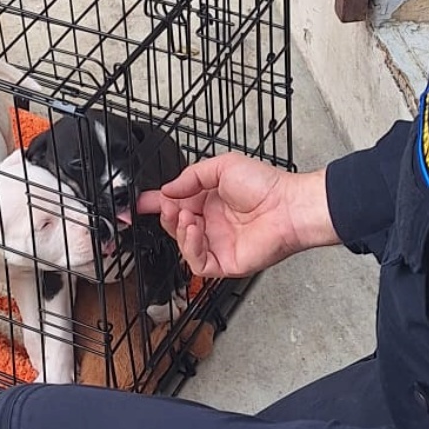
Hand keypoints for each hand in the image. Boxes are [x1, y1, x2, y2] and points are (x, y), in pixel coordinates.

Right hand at [135, 154, 336, 277]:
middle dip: (167, 215)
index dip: (157, 203)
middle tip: (167, 205)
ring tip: (184, 215)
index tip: (141, 201)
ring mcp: (218, 243)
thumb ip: (191, 176)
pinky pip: (198, 263)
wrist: (288, 206)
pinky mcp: (224, 262)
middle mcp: (212, 223)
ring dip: (178, 230)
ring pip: (184, 245)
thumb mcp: (223, 166)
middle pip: (175, 225)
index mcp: (210, 200)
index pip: (175, 203)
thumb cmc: (266, 185)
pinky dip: (191, 247)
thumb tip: (168, 189)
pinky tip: (194, 229)